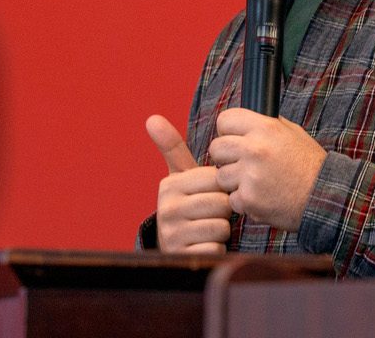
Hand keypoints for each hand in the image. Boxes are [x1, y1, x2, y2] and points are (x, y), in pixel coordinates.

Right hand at [147, 114, 231, 252]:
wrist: (174, 246)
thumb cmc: (187, 204)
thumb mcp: (180, 176)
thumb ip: (171, 147)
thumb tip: (151, 118)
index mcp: (169, 186)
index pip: (216, 180)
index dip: (221, 188)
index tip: (210, 194)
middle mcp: (167, 209)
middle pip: (222, 204)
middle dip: (223, 210)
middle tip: (210, 214)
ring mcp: (173, 235)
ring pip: (222, 226)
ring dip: (222, 230)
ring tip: (207, 228)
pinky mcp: (183, 256)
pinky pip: (216, 248)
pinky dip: (217, 248)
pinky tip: (205, 245)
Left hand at [209, 108, 324, 231]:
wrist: (325, 197)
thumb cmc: (309, 165)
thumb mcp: (292, 133)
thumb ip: (265, 126)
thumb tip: (242, 122)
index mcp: (265, 128)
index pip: (225, 120)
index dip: (227, 131)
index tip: (233, 140)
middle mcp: (255, 149)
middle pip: (216, 148)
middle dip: (225, 158)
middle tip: (242, 165)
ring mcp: (250, 176)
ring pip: (221, 176)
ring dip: (234, 182)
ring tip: (257, 184)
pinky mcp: (248, 200)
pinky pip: (232, 199)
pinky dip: (244, 202)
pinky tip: (263, 198)